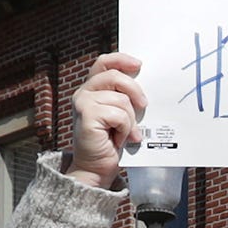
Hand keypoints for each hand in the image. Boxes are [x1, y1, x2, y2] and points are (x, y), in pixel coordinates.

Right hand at [65, 51, 147, 188]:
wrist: (96, 168)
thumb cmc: (109, 141)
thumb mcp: (119, 113)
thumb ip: (124, 97)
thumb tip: (144, 85)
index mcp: (91, 88)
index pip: (104, 63)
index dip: (121, 59)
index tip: (138, 64)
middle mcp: (84, 93)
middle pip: (115, 77)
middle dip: (134, 91)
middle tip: (144, 105)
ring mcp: (83, 103)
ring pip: (121, 100)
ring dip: (130, 120)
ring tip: (125, 133)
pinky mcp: (87, 116)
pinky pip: (118, 115)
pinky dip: (125, 129)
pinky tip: (119, 139)